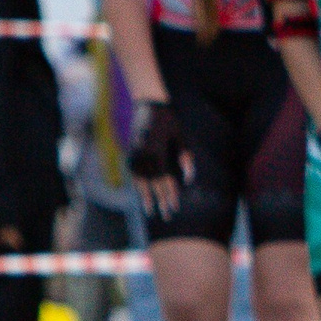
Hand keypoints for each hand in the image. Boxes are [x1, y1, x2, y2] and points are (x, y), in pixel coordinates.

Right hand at [127, 101, 193, 218]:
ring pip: (140, 181)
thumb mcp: (181, 137)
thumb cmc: (169, 121)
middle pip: (153, 184)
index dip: (170, 195)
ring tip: (150, 211)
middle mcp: (143, 156)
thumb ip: (186, 158)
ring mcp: (134, 155)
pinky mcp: (130, 153)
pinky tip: (141, 194)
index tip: (174, 207)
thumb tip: (189, 179)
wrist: (148, 105)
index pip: (164, 180)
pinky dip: (137, 186)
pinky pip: (133, 174)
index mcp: (156, 152)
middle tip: (166, 216)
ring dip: (146, 197)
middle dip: (160, 200)